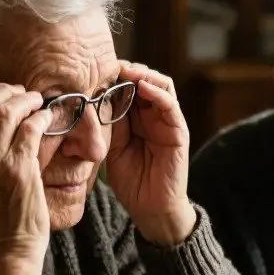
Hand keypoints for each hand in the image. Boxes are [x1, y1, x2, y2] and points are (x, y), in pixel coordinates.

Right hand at [0, 83, 54, 274]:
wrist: (6, 249)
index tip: (4, 95)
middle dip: (5, 92)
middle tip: (22, 93)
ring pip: (7, 114)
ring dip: (26, 101)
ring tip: (38, 101)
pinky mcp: (19, 170)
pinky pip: (31, 129)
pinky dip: (41, 117)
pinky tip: (48, 117)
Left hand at [106, 61, 195, 244]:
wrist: (150, 209)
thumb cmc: (131, 181)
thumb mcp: (112, 147)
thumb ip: (109, 123)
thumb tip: (94, 96)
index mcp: (137, 118)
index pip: (129, 85)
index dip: (115, 75)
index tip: (96, 69)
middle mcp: (154, 115)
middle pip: (146, 79)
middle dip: (128, 69)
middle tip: (109, 65)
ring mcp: (168, 121)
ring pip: (161, 84)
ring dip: (144, 75)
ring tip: (126, 71)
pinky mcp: (178, 131)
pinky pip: (170, 105)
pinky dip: (157, 92)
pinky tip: (142, 87)